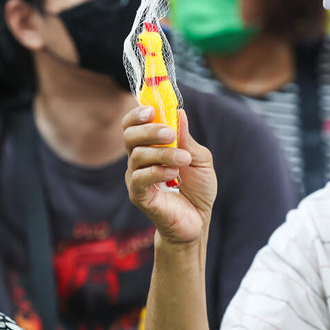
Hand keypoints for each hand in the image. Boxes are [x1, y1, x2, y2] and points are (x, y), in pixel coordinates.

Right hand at [123, 107, 216, 244]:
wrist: (198, 220)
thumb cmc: (197, 188)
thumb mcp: (200, 159)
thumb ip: (187, 139)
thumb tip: (179, 113)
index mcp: (150, 146)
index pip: (133, 124)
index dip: (138, 114)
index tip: (152, 109)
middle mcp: (139, 159)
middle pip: (130, 136)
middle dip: (149, 130)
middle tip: (169, 133)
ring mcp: (136, 177)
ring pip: (138, 155)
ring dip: (163, 154)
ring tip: (184, 160)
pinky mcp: (138, 195)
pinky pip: (139, 178)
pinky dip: (157, 172)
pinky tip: (174, 175)